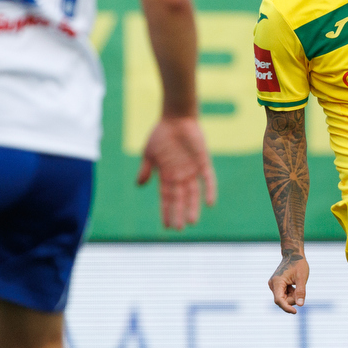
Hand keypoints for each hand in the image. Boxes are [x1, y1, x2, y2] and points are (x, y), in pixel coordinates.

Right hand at [136, 115, 216, 229]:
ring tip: (192, 222)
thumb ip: (145, 169)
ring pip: (194, 193)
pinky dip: (209, 190)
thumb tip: (138, 185)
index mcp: (167, 176)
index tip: (166, 226)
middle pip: (180, 199)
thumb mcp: (149, 153)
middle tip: (179, 229)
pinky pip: (208, 178)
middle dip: (179, 213)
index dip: (166, 211)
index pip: (166, 198)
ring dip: (193, 206)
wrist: (176, 117)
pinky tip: (209, 202)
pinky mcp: (203, 162)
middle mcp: (180, 176)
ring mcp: (192, 170)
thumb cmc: (161, 134)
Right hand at [268, 252, 308, 313]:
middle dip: (292, 299)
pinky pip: (283, 295)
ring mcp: (273, 285)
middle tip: (299, 290)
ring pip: (283, 298)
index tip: (295, 312)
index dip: (287, 308)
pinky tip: (293, 285)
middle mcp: (272, 284)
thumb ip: (300, 292)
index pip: (279, 300)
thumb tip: (300, 305)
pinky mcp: (276, 285)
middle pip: (282, 300)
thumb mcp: (302, 278)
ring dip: (291, 296)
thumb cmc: (298, 264)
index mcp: (277, 282)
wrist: (293, 255)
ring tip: (296, 285)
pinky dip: (290, 293)